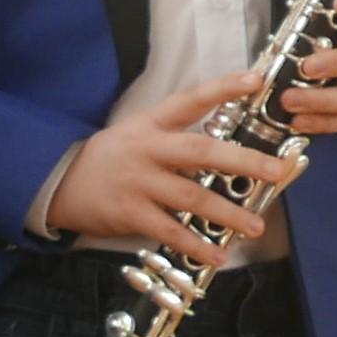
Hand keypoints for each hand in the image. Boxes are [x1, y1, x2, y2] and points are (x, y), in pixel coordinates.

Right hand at [44, 71, 300, 267]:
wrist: (61, 181)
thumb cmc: (112, 157)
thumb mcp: (138, 134)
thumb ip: (176, 139)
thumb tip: (228, 150)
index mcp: (150, 123)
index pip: (190, 99)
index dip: (222, 88)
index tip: (255, 80)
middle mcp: (147, 148)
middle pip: (200, 151)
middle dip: (242, 160)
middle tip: (276, 170)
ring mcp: (138, 181)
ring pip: (190, 194)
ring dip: (227, 213)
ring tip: (256, 225)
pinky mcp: (130, 212)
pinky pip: (169, 230)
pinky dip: (195, 245)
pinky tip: (218, 256)